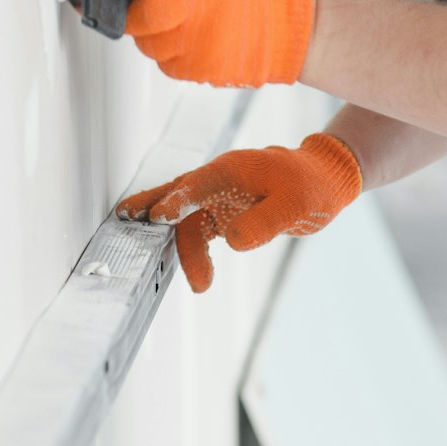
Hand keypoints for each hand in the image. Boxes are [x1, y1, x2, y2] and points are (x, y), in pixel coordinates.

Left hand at [96, 0, 315, 87]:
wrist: (289, 25)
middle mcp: (194, 7)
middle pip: (137, 17)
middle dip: (132, 13)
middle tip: (144, 6)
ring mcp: (196, 43)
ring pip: (148, 44)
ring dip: (154, 34)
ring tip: (181, 20)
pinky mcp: (199, 70)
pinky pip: (167, 63)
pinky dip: (173, 52)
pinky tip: (194, 37)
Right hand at [114, 132, 362, 292]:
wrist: (323, 182)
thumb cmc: (310, 185)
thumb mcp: (295, 204)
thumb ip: (263, 221)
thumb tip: (231, 241)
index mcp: (232, 169)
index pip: (196, 184)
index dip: (176, 200)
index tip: (157, 216)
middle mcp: (219, 181)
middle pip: (177, 194)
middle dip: (151, 207)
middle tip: (123, 219)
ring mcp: (219, 198)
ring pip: (186, 220)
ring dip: (178, 245)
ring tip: (183, 276)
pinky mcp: (224, 214)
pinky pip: (199, 232)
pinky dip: (192, 252)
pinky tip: (196, 275)